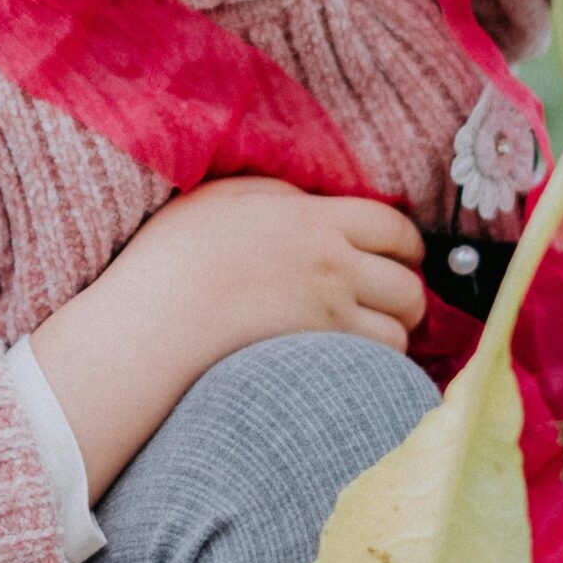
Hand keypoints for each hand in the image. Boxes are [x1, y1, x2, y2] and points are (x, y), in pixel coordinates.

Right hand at [113, 177, 426, 357]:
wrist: (153, 319)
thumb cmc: (176, 252)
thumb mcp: (228, 195)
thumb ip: (282, 195)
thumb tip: (313, 205)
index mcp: (314, 219)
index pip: (393, 227)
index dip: (408, 243)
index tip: (404, 253)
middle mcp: (334, 267)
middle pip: (408, 284)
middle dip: (409, 293)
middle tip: (395, 299)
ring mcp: (329, 319)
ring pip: (399, 331)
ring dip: (395, 333)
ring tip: (375, 335)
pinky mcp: (318, 362)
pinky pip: (374, 366)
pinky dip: (374, 366)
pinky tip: (352, 363)